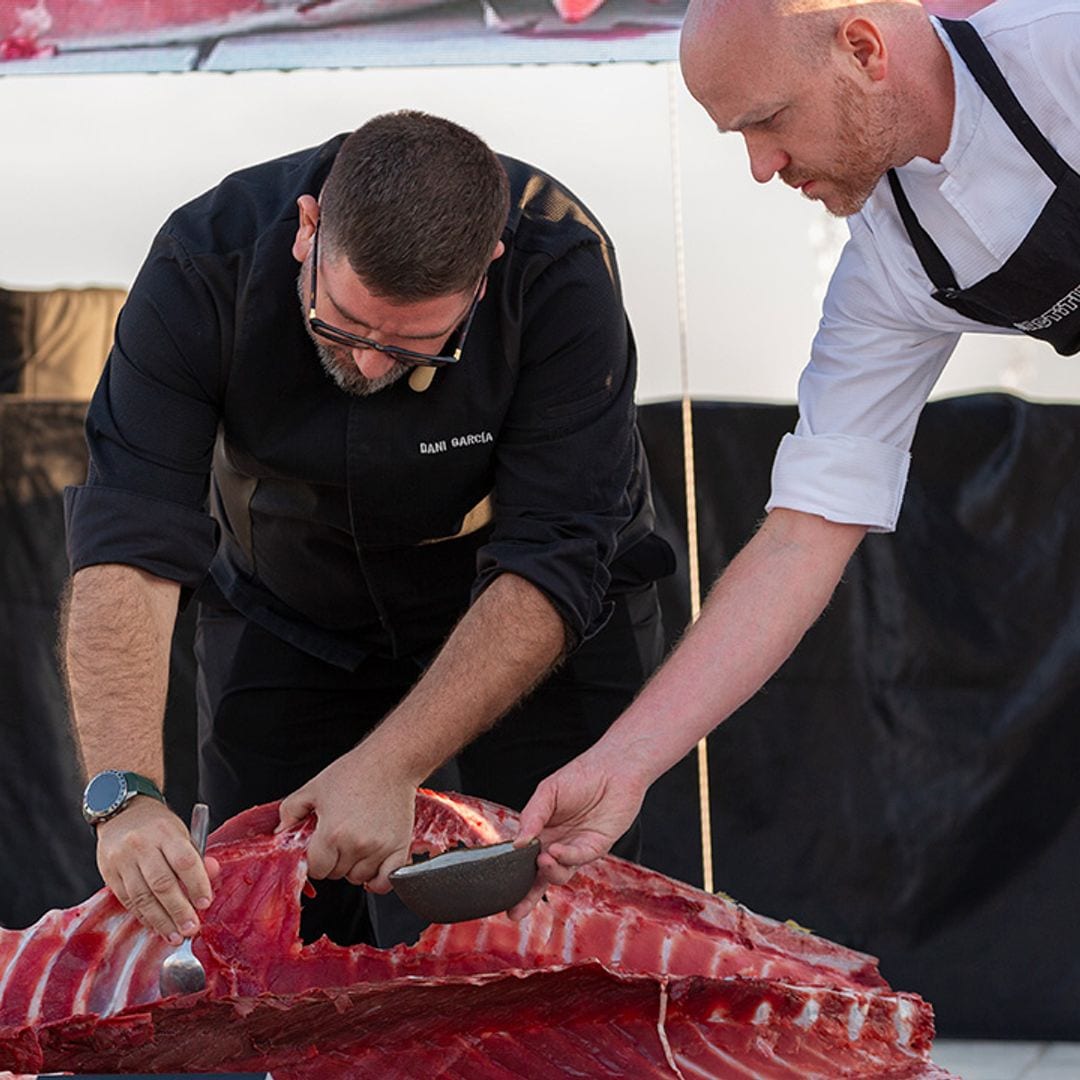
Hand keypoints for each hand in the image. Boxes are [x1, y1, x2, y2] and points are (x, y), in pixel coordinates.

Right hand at [96, 797, 219, 943]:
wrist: (122, 813)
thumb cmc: (158, 827)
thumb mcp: (181, 833)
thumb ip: (196, 856)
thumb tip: (212, 876)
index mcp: (165, 832)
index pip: (184, 861)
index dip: (197, 884)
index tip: (205, 903)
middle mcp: (141, 846)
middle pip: (162, 883)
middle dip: (179, 910)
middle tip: (192, 928)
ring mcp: (122, 861)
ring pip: (142, 897)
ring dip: (161, 921)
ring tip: (176, 937)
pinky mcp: (109, 874)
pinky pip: (128, 901)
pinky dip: (144, 917)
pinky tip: (157, 927)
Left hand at [276, 747, 416, 892]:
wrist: (390, 762)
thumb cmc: (355, 772)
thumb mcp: (313, 788)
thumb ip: (290, 812)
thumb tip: (280, 834)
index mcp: (332, 833)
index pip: (316, 869)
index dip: (315, 858)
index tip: (320, 846)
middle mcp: (356, 844)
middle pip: (336, 874)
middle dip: (334, 860)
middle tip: (340, 837)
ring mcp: (380, 848)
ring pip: (359, 878)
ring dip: (355, 866)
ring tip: (357, 842)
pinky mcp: (400, 848)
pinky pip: (386, 881)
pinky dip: (379, 879)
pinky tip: (373, 864)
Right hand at [506, 752, 646, 920]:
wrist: (614, 768)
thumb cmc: (580, 775)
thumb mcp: (547, 792)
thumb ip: (531, 817)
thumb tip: (516, 844)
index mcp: (541, 831)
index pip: (524, 859)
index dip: (513, 877)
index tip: (499, 893)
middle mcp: (557, 844)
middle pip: (539, 876)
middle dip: (527, 896)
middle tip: (514, 911)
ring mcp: (576, 848)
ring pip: (559, 873)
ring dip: (548, 871)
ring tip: (542, 861)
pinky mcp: (596, 847)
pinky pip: (578, 859)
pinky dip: (566, 857)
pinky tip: (556, 850)